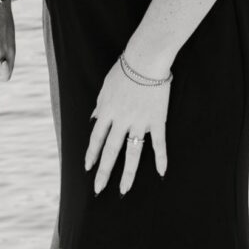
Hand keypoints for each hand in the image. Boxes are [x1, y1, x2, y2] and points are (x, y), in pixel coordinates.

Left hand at [85, 57, 168, 194]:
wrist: (146, 58)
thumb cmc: (125, 68)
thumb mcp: (106, 86)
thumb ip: (100, 104)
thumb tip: (94, 119)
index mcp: (107, 111)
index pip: (96, 138)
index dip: (91, 155)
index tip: (88, 168)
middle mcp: (121, 120)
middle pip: (111, 151)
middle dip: (103, 172)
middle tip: (98, 189)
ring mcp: (140, 122)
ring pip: (133, 153)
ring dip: (127, 173)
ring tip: (124, 190)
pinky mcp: (157, 120)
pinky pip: (158, 143)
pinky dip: (161, 158)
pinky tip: (161, 173)